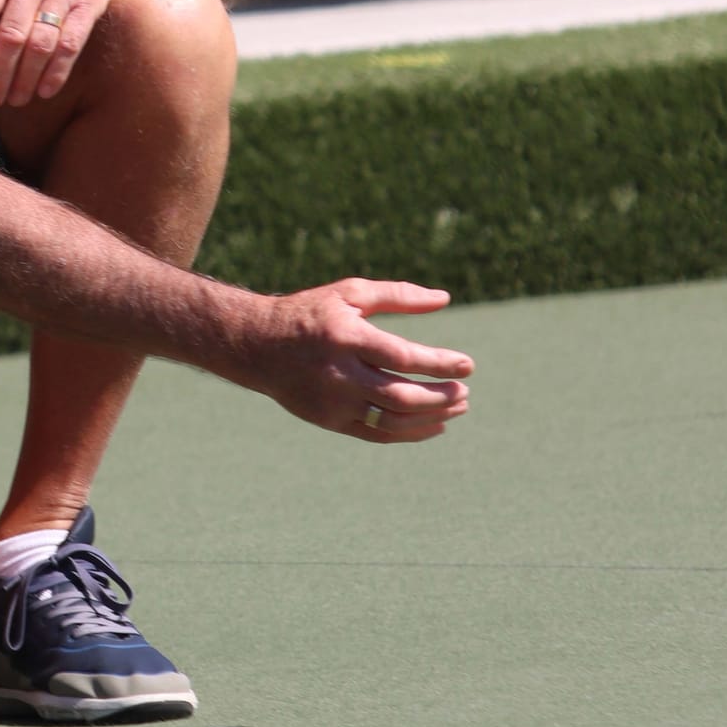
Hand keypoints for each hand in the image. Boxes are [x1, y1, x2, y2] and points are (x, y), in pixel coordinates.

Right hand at [229, 279, 471, 443]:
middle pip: (399, 396)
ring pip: (392, 420)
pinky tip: (435, 425)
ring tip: (458, 407)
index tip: (467, 365)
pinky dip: (410, 433)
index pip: (401, 357)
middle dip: (440, 397)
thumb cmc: (311, 314)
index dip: (438, 364)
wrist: (258, 347)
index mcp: (346, 338)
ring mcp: (334, 403)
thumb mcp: (349, 293)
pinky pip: (378, 434)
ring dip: (431, 417)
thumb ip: (397, 295)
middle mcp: (339, 374)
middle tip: (465, 391)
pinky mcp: (331, 421)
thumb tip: (444, 299)